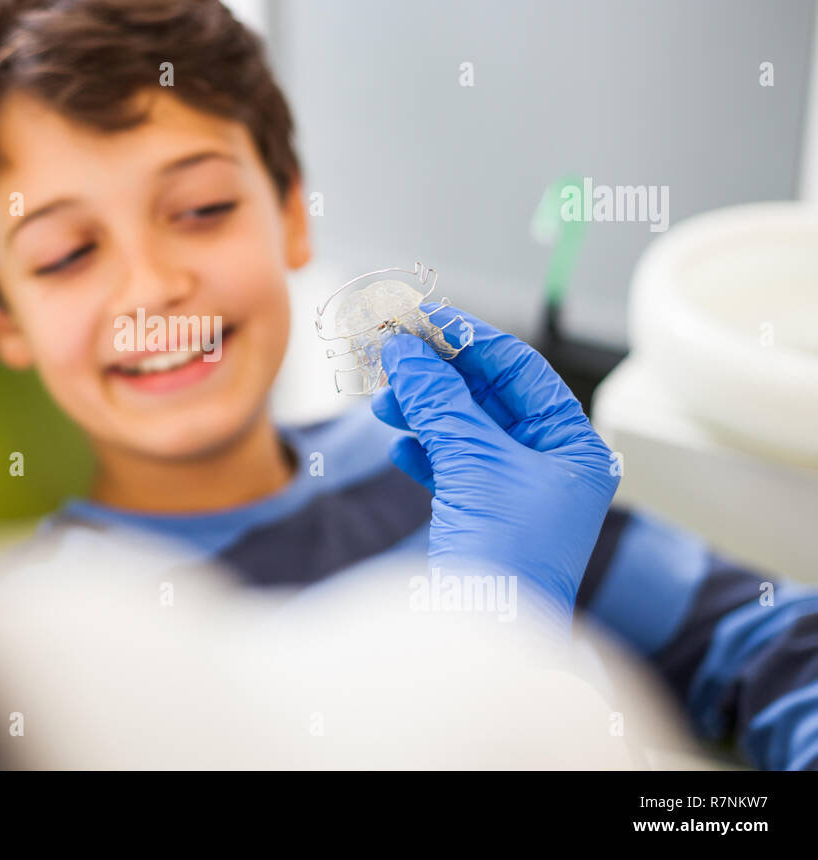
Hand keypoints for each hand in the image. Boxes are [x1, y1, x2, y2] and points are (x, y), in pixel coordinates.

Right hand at [371, 307, 618, 633]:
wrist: (488, 642)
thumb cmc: (505, 558)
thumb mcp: (473, 464)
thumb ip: (439, 400)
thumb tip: (406, 349)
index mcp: (574, 448)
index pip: (520, 370)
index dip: (467, 339)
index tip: (420, 318)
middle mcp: (552, 466)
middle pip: (488, 397)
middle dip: (436, 376)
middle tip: (389, 354)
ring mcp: (518, 493)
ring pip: (465, 430)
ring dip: (422, 411)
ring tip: (384, 404)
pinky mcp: (484, 518)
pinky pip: (452, 466)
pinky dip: (424, 451)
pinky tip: (400, 447)